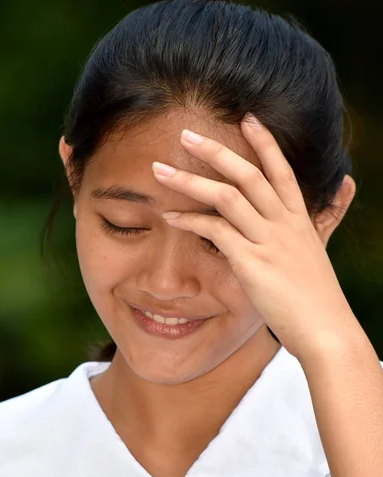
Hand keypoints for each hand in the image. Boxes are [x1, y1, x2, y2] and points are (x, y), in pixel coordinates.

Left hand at [152, 115, 356, 359]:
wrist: (325, 329)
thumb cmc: (318, 293)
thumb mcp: (322, 246)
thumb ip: (329, 213)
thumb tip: (347, 184)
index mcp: (298, 218)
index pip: (280, 170)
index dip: (264, 142)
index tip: (246, 117)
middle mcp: (283, 223)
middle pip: (247, 174)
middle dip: (215, 150)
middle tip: (185, 134)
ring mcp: (268, 241)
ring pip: (226, 196)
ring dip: (189, 180)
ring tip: (159, 170)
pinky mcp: (252, 263)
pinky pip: (215, 231)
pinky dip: (190, 219)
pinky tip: (170, 215)